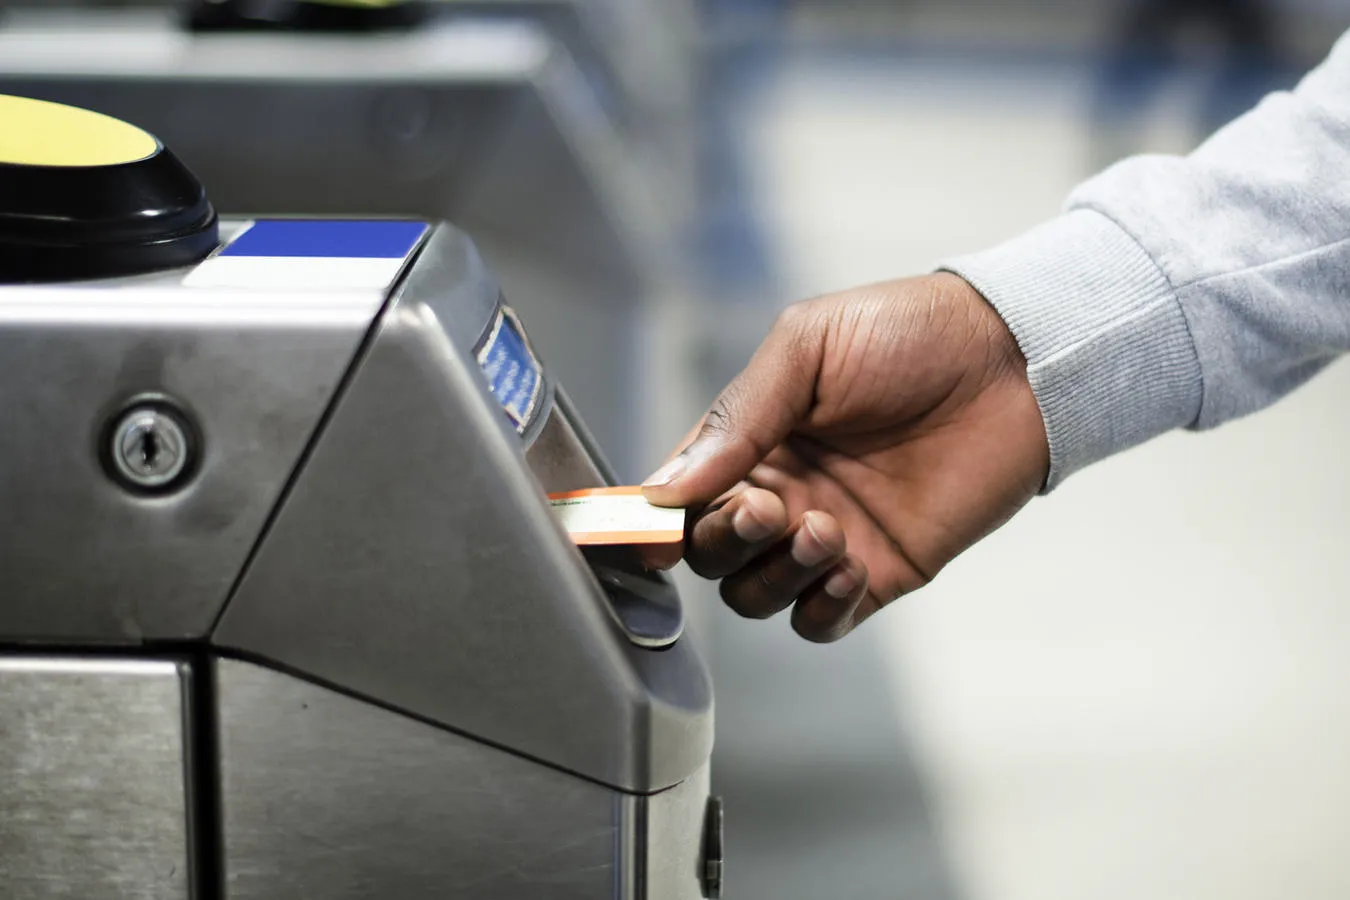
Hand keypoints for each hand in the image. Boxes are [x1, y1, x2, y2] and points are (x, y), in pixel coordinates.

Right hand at [642, 273, 1048, 641]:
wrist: (1013, 360)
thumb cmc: (910, 334)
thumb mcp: (808, 347)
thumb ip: (738, 416)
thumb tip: (668, 487)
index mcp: (750, 438)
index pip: (678, 494)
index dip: (652, 519)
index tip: (648, 532)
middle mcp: (780, 491)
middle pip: (709, 553)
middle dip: (723, 540)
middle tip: (766, 508)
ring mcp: (827, 536)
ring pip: (756, 594)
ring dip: (774, 573)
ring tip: (824, 527)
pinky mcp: (880, 570)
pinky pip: (821, 619)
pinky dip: (821, 606)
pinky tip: (849, 565)